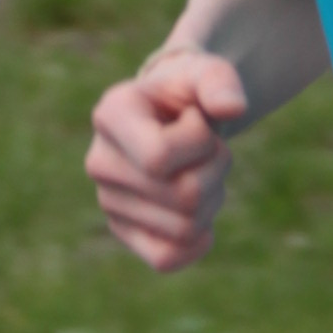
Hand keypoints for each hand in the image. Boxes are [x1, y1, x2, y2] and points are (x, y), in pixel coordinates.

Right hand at [87, 44, 249, 272]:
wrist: (174, 115)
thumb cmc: (188, 93)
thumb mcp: (206, 72)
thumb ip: (220, 81)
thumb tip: (232, 109)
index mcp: (111, 115)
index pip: (160, 157)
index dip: (199, 142)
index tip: (197, 120)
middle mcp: (100, 161)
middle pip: (184, 196)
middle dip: (215, 169)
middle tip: (206, 148)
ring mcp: (108, 201)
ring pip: (186, 227)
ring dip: (212, 198)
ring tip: (199, 170)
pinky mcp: (124, 231)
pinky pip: (167, 259)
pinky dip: (197, 242)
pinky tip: (201, 216)